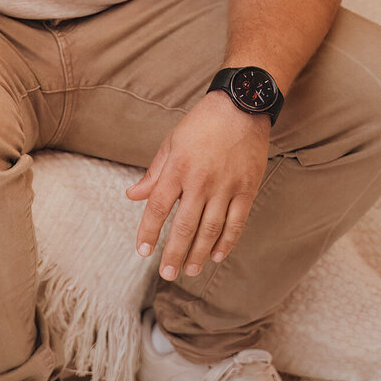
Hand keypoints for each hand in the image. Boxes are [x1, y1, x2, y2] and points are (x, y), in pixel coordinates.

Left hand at [125, 92, 269, 279]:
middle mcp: (200, 180)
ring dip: (198, 253)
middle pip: (184, 225)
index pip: (158, 207)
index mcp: (177, 168)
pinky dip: (226, 242)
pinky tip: (216, 256)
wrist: (240, 106)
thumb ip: (154, 173)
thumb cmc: (201, 124)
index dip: (149, 232)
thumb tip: (133, 195)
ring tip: (189, 270)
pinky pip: (236, 222)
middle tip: (166, 274)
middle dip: (173, 253)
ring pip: (210, 229)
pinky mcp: (247, 189)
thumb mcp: (171, 143)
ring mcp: (226, 186)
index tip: (143, 251)